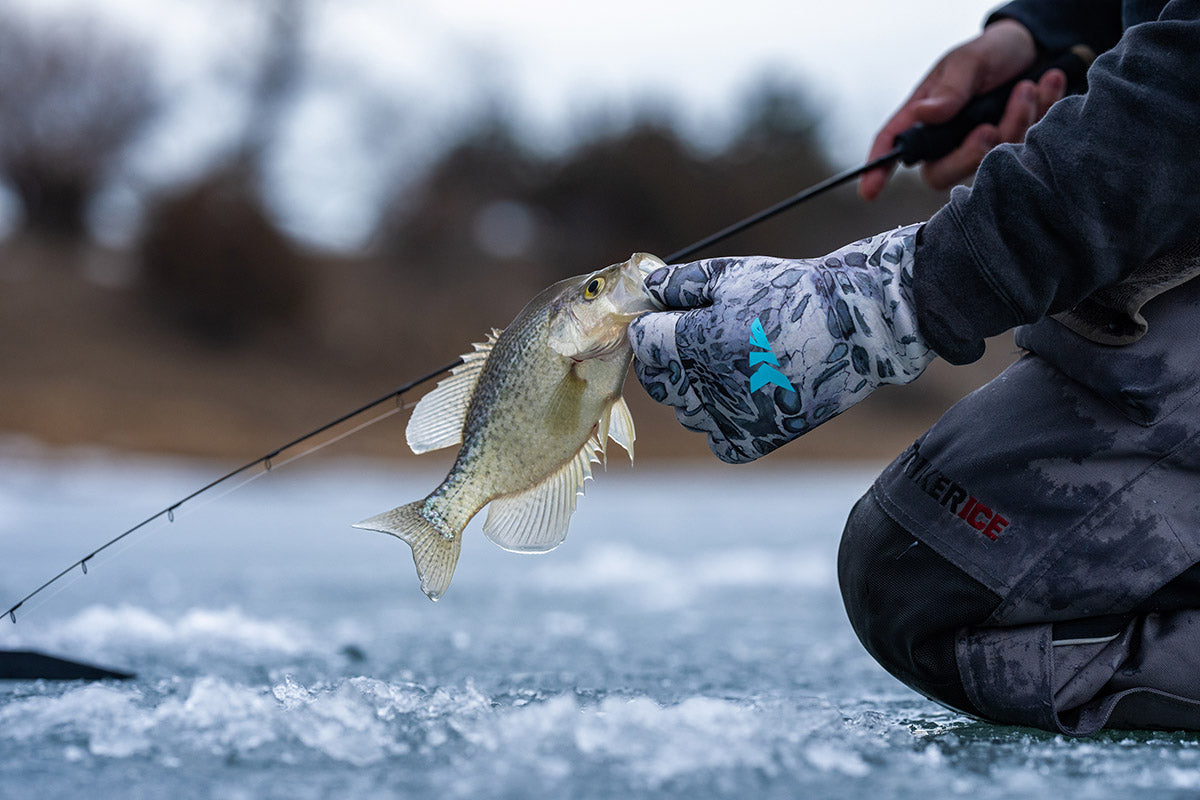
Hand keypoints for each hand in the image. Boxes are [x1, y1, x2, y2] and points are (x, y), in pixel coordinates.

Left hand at [629, 225, 933, 462]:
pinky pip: (718, 442)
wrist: (857, 324)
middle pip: (658, 381)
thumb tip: (642, 289)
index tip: (670, 318)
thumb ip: (678, 283)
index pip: (643, 340)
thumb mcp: (731, 274)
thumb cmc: (792, 291)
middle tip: (702, 341)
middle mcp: (707, 383)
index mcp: (695, 339)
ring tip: (734, 365)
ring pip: (686, 412)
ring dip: (697, 393)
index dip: (652, 326)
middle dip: (669, 359)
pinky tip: (745, 397)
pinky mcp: (758, 439)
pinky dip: (724, 425)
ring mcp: (732, 416)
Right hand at [859, 18, 1065, 199]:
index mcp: (925, 117)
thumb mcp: (968, 60)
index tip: (869, 191)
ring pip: (990, 160)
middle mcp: (948, 139)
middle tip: (992, 127)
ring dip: (1017, 121)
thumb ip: (950, 89)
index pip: (893, 144)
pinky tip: (1046, 84)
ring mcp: (979, 147)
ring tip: (1027, 86)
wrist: (1037, 46)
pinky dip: (1042, 112)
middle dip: (973, 154)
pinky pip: (1027, 147)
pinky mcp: (1013, 148)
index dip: (878, 170)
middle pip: (942, 172)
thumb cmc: (991, 53)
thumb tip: (924, 114)